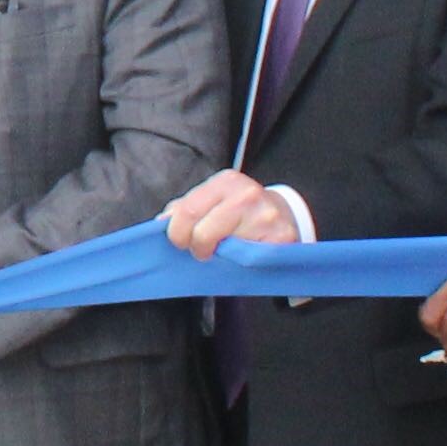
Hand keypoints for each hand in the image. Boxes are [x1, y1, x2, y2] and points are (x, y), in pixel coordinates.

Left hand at [164, 168, 305, 256]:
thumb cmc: (240, 212)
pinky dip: (240, 264)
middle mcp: (247, 193)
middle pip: (201, 232)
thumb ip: (185, 209)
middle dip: (196, 247)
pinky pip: (247, 260)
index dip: (177, 234)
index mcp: (226, 181)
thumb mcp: (214, 201)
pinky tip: (244, 257)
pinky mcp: (281, 238)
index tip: (182, 243)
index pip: (187, 211)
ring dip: (219, 257)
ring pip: (224, 250)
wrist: (286, 217)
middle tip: (204, 251)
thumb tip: (161, 222)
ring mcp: (265, 215)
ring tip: (226, 252)